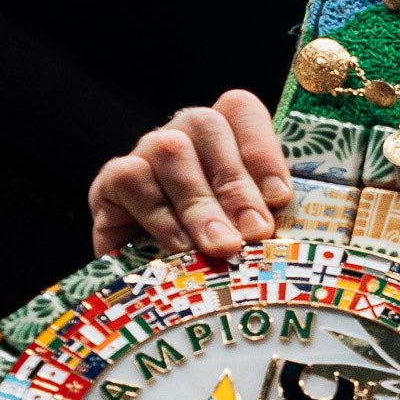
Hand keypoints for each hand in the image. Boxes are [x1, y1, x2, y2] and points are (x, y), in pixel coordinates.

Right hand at [88, 91, 290, 259]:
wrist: (157, 290)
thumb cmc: (219, 256)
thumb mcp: (252, 235)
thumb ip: (270, 218)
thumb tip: (287, 229)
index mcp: (225, 138)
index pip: (240, 109)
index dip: (261, 148)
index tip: (280, 197)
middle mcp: (183, 136)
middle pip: (207, 126)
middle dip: (236, 184)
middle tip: (256, 232)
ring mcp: (145, 154)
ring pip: (170, 150)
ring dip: (201, 204)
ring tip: (222, 247)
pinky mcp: (111, 182)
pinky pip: (133, 179)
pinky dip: (162, 216)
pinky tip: (181, 248)